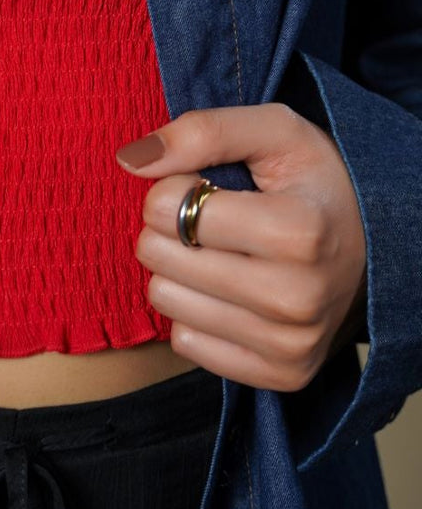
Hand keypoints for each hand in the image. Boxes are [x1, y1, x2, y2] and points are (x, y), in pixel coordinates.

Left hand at [117, 103, 367, 391]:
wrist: (378, 247)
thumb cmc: (316, 183)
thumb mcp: (276, 133)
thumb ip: (203, 132)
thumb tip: (129, 160)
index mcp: (297, 231)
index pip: (167, 206)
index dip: (175, 186)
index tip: (208, 186)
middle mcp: (296, 297)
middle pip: (157, 255)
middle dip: (169, 228)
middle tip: (211, 221)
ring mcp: (291, 344)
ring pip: (165, 300)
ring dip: (179, 270)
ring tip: (222, 254)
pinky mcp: (282, 376)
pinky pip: (186, 345)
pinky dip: (197, 314)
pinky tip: (232, 293)